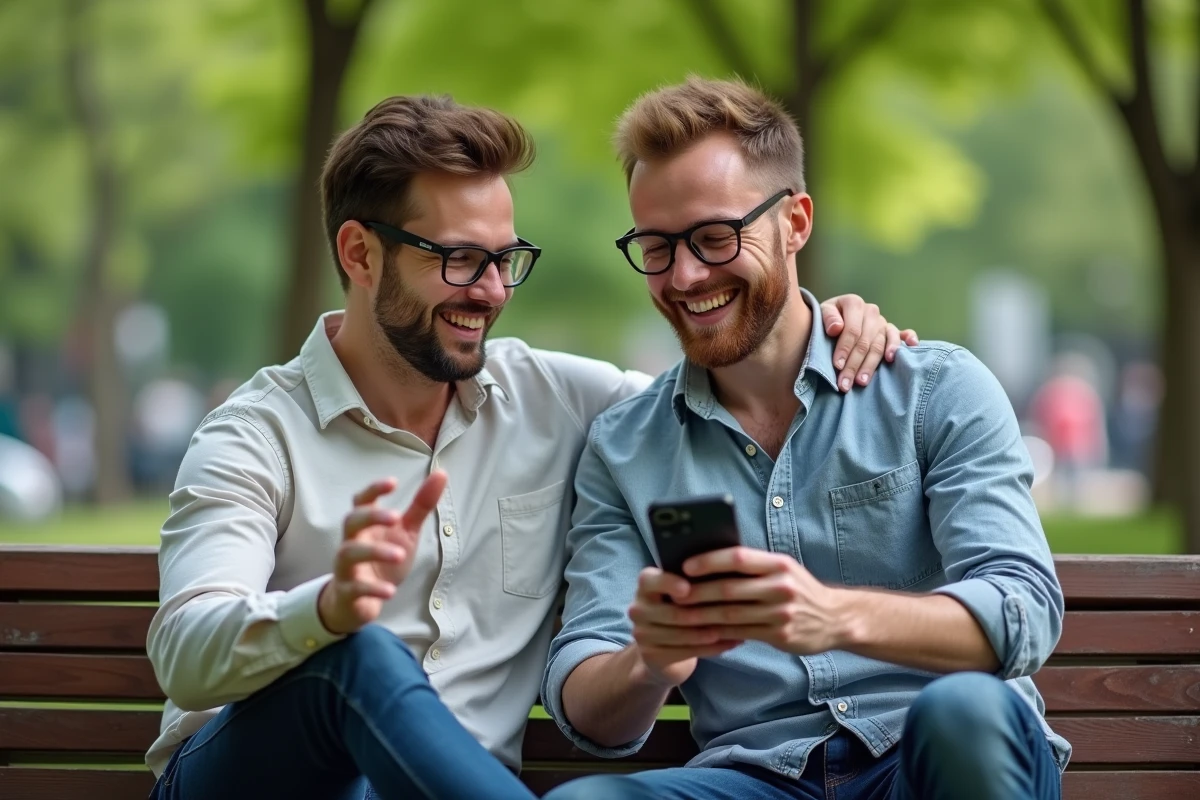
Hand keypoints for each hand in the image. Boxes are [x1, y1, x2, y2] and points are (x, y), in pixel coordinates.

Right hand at [318, 471, 447, 634]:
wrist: (358, 602)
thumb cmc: (382, 560)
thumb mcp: (405, 532)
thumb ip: (421, 506)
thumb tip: (442, 474)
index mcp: (366, 525)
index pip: (362, 500)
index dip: (374, 489)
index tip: (393, 482)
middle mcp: (352, 541)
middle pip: (351, 521)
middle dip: (371, 516)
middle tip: (395, 517)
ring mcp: (346, 566)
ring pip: (349, 553)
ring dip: (374, 552)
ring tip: (399, 554)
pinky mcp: (347, 592)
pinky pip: (355, 588)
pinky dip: (372, 589)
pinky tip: (390, 591)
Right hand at [627, 567, 741, 687]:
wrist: (662, 647)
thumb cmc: (680, 608)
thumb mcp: (681, 590)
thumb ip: (694, 579)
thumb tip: (724, 564)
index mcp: (645, 586)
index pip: (650, 580)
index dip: (669, 584)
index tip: (688, 588)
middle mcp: (638, 609)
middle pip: (673, 613)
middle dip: (705, 613)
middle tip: (733, 611)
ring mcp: (642, 634)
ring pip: (682, 635)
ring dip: (713, 632)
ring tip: (739, 628)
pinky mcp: (651, 655)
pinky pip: (686, 652)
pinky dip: (712, 648)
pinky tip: (731, 642)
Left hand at [673, 547, 846, 655]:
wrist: (835, 619)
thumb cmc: (799, 589)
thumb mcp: (783, 569)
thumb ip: (754, 566)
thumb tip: (709, 562)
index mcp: (779, 564)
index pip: (739, 557)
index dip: (710, 561)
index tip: (686, 565)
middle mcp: (781, 586)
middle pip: (729, 588)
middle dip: (698, 592)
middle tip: (674, 594)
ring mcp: (781, 613)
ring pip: (731, 614)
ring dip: (702, 615)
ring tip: (680, 614)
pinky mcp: (780, 635)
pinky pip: (741, 632)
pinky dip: (719, 631)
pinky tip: (702, 630)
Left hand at [820, 294, 918, 391]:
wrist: (835, 316)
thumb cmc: (827, 318)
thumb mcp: (821, 312)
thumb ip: (827, 318)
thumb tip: (836, 328)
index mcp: (854, 304)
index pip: (852, 330)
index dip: (845, 349)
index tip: (837, 366)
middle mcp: (871, 312)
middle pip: (865, 342)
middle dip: (854, 365)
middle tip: (845, 384)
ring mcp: (882, 322)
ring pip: (880, 346)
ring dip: (872, 365)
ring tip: (862, 382)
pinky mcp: (891, 331)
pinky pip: (902, 334)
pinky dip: (908, 339)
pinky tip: (911, 347)